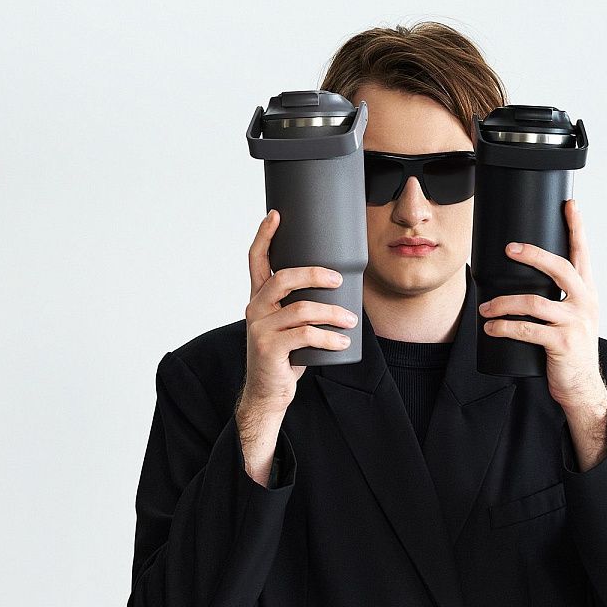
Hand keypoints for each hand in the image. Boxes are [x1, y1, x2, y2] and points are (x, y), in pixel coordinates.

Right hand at [243, 209, 357, 414]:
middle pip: (282, 278)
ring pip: (301, 309)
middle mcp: (255, 308)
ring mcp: (260, 328)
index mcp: (260, 298)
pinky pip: (305, 336)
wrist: (269, 392)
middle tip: (338, 279)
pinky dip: (328, 338)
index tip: (276, 215)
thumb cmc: (285, 355)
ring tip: (351, 320)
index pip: (256, 260)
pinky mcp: (269, 348)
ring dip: (332, 313)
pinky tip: (342, 342)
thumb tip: (340, 287)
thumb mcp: (290, 326)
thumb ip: (302, 306)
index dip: (265, 236)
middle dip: (314, 273)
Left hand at [477, 199, 606, 410]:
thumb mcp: (570, 320)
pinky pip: (527, 329)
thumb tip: (520, 282)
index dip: (577, 228)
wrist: (581, 386)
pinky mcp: (562, 342)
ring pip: (534, 302)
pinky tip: (491, 327)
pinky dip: (504, 327)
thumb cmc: (569, 351)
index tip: (570, 205)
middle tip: (510, 248)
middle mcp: (584, 303)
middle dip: (533, 254)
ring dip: (504, 303)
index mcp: (586, 293)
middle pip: (559, 268)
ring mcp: (575, 322)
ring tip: (484, 307)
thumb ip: (556, 300)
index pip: (582, 255)